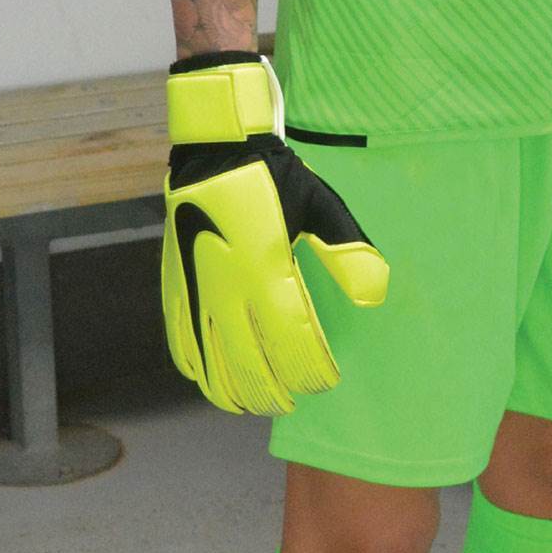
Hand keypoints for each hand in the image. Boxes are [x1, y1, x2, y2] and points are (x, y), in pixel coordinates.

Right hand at [160, 52, 388, 414]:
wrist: (214, 148)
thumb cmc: (274, 176)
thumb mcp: (322, 205)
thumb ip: (347, 252)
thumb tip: (376, 294)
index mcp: (267, 271)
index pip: (294, 345)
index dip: (313, 373)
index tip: (326, 380)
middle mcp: (228, 289)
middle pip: (253, 369)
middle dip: (277, 394)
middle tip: (294, 399)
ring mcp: (197, 292)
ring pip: (213, 366)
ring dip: (237, 393)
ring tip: (257, 404)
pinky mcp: (176, 288)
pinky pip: (181, 344)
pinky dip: (198, 371)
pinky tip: (212, 381)